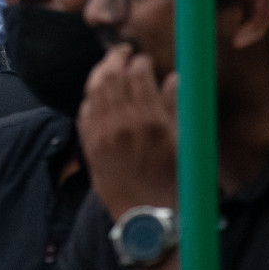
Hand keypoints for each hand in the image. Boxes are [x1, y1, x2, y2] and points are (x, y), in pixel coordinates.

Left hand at [78, 45, 179, 218]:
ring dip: (101, 73)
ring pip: (94, 88)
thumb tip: (174, 77)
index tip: (144, 60)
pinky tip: (98, 93)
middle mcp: (123, 122)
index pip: (138, 74)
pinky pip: (84, 110)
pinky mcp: (89, 144)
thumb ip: (177, 107)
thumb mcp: (184, 143)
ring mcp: (102, 133)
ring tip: (109, 66)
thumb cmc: (174, 181)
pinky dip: (90, 96)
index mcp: (151, 120)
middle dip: (116, 58)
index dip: (140, 61)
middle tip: (122, 52)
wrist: (149, 217)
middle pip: (111, 75)